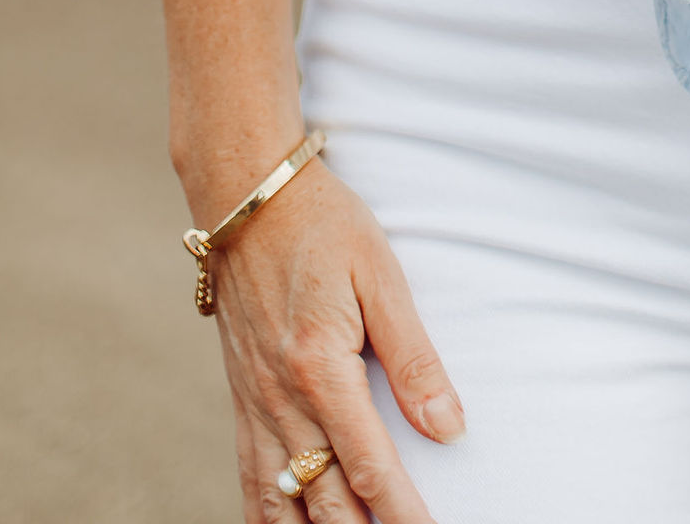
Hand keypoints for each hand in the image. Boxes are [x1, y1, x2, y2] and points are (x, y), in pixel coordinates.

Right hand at [207, 160, 462, 523]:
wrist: (248, 198)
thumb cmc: (324, 227)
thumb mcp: (382, 275)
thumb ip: (414, 357)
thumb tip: (448, 428)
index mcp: (320, 368)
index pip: (369, 467)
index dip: (403, 514)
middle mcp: (280, 400)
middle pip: (324, 501)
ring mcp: (254, 406)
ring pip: (279, 505)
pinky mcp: (241, 402)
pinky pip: (250, 480)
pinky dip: (269, 519)